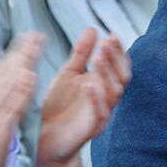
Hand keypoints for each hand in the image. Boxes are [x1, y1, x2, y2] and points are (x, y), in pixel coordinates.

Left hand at [36, 29, 131, 165]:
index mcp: (103, 84)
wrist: (45, 137)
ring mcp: (101, 113)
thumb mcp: (68, 74)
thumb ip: (81, 53)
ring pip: (113, 93)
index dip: (118, 51)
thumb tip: (93, 29)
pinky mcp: (92, 128)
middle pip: (121, 77)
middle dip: (114, 60)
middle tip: (106, 44)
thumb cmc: (59, 106)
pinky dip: (97, 99)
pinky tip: (89, 85)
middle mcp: (106, 98)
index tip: (111, 36)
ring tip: (97, 58)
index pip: (119, 65)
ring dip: (107, 74)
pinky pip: (100, 113)